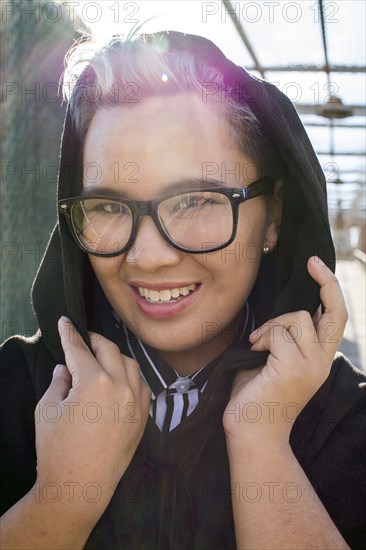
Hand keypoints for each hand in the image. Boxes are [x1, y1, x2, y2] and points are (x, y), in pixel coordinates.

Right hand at [34, 317, 150, 522]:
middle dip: (94, 340)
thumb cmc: (57, 450)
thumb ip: (59, 381)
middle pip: (109, 349)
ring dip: (114, 356)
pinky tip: (119, 378)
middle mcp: (120, 387)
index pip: (79, 349)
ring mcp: (136, 402)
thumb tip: (66, 367)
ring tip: (100, 359)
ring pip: (130, 363)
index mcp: (94, 382)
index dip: (70, 333)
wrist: (79, 487)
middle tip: (82, 340)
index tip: (65, 322)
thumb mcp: (48, 410)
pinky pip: (141, 384)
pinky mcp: (143, 416)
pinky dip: (130, 375)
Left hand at [223, 256, 347, 446]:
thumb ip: (284, 336)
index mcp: (319, 358)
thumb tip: (281, 310)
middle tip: (311, 264)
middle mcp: (322, 361)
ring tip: (258, 343)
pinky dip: (262, 337)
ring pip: (297, 317)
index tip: (317, 266)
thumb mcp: (275, 359)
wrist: (251, 432)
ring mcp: (311, 365)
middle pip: (334, 311)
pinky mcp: (293, 367)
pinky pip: (278, 332)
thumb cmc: (257, 394)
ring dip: (273, 325)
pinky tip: (253, 351)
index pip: (336, 318)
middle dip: (326, 282)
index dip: (331, 289)